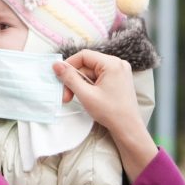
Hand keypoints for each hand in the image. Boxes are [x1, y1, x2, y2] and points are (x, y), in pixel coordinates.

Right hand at [54, 50, 157, 181]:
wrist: (128, 128)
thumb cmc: (110, 112)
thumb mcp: (86, 95)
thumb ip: (70, 78)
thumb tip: (56, 65)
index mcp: (112, 63)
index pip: (84, 56)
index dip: (69, 65)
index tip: (59, 77)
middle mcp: (118, 64)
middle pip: (87, 65)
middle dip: (74, 80)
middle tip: (66, 96)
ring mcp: (120, 72)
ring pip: (92, 73)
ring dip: (81, 84)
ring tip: (74, 99)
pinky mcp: (119, 80)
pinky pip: (99, 78)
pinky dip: (90, 86)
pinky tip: (86, 97)